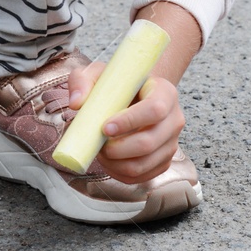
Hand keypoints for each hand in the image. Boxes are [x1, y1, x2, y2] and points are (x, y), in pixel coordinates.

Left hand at [67, 61, 184, 183]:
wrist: (134, 99)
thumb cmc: (117, 86)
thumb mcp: (98, 74)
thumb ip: (82, 81)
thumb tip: (76, 104)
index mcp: (165, 93)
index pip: (155, 110)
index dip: (129, 121)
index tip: (105, 127)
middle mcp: (174, 119)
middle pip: (149, 142)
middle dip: (117, 149)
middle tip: (98, 144)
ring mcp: (171, 143)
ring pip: (143, 164)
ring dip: (115, 164)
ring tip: (100, 152)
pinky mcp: (163, 162)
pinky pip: (140, 176)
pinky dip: (119, 173)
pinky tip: (108, 161)